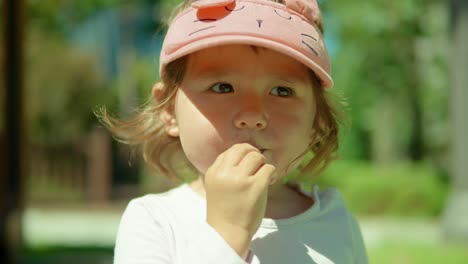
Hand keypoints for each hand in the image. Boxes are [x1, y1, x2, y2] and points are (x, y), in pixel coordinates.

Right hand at [205, 143, 275, 257]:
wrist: (228, 233)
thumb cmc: (224, 211)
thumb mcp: (216, 186)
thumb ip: (225, 170)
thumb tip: (244, 153)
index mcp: (213, 172)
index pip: (230, 150)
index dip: (242, 155)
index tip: (247, 166)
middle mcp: (225, 173)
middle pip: (243, 148)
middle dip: (253, 153)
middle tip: (258, 164)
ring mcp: (240, 179)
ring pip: (257, 156)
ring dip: (263, 163)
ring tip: (262, 175)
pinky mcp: (256, 186)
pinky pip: (269, 168)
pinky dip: (271, 173)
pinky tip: (268, 182)